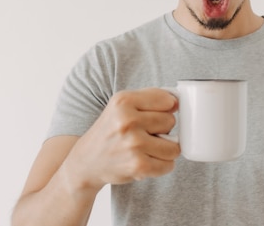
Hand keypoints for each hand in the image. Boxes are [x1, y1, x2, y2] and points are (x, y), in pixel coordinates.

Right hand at [61, 87, 179, 190]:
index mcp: (124, 100)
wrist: (86, 162)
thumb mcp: (122, 105)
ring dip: (164, 150)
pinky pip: (169, 165)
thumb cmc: (110, 131)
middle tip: (145, 134)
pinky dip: (161, 165)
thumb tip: (177, 102)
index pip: (167, 100)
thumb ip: (149, 99)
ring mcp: (133, 143)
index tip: (155, 114)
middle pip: (171, 122)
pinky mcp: (138, 165)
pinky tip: (146, 160)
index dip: (166, 109)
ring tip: (147, 148)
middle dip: (163, 130)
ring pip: (174, 146)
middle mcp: (127, 120)